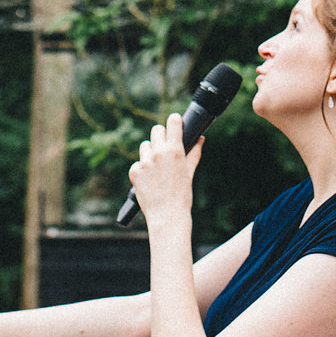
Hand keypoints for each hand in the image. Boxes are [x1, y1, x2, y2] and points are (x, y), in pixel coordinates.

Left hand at [125, 112, 199, 229]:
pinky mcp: (135, 171)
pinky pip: (138, 163)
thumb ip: (194, 153)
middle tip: (164, 145)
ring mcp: (145, 161)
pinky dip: (142, 168)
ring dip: (150, 152)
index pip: (172, 122)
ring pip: (145, 145)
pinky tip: (149, 179)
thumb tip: (200, 139)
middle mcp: (158, 152)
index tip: (174, 121)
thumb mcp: (189, 172)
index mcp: (174, 150)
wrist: (167, 215)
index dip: (174, 120)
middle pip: (156, 130)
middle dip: (161, 135)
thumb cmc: (182, 195)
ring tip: (157, 167)